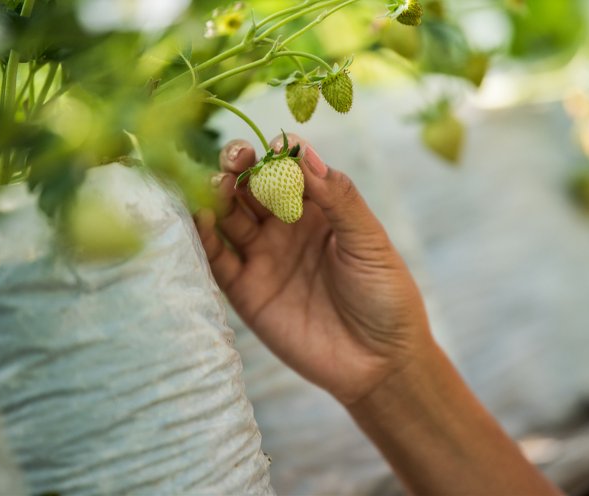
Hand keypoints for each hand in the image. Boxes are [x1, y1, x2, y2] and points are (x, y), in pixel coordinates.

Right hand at [195, 134, 432, 405]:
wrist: (379, 363)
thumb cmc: (385, 296)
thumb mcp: (369, 242)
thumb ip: (338, 198)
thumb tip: (305, 152)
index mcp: (319, 209)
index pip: (289, 170)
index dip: (278, 155)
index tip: (275, 147)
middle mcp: (285, 228)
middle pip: (251, 186)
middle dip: (240, 166)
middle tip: (236, 158)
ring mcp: (263, 257)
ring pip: (229, 215)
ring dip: (219, 194)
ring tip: (218, 183)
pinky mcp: (246, 290)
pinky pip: (217, 258)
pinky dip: (204, 236)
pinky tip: (203, 217)